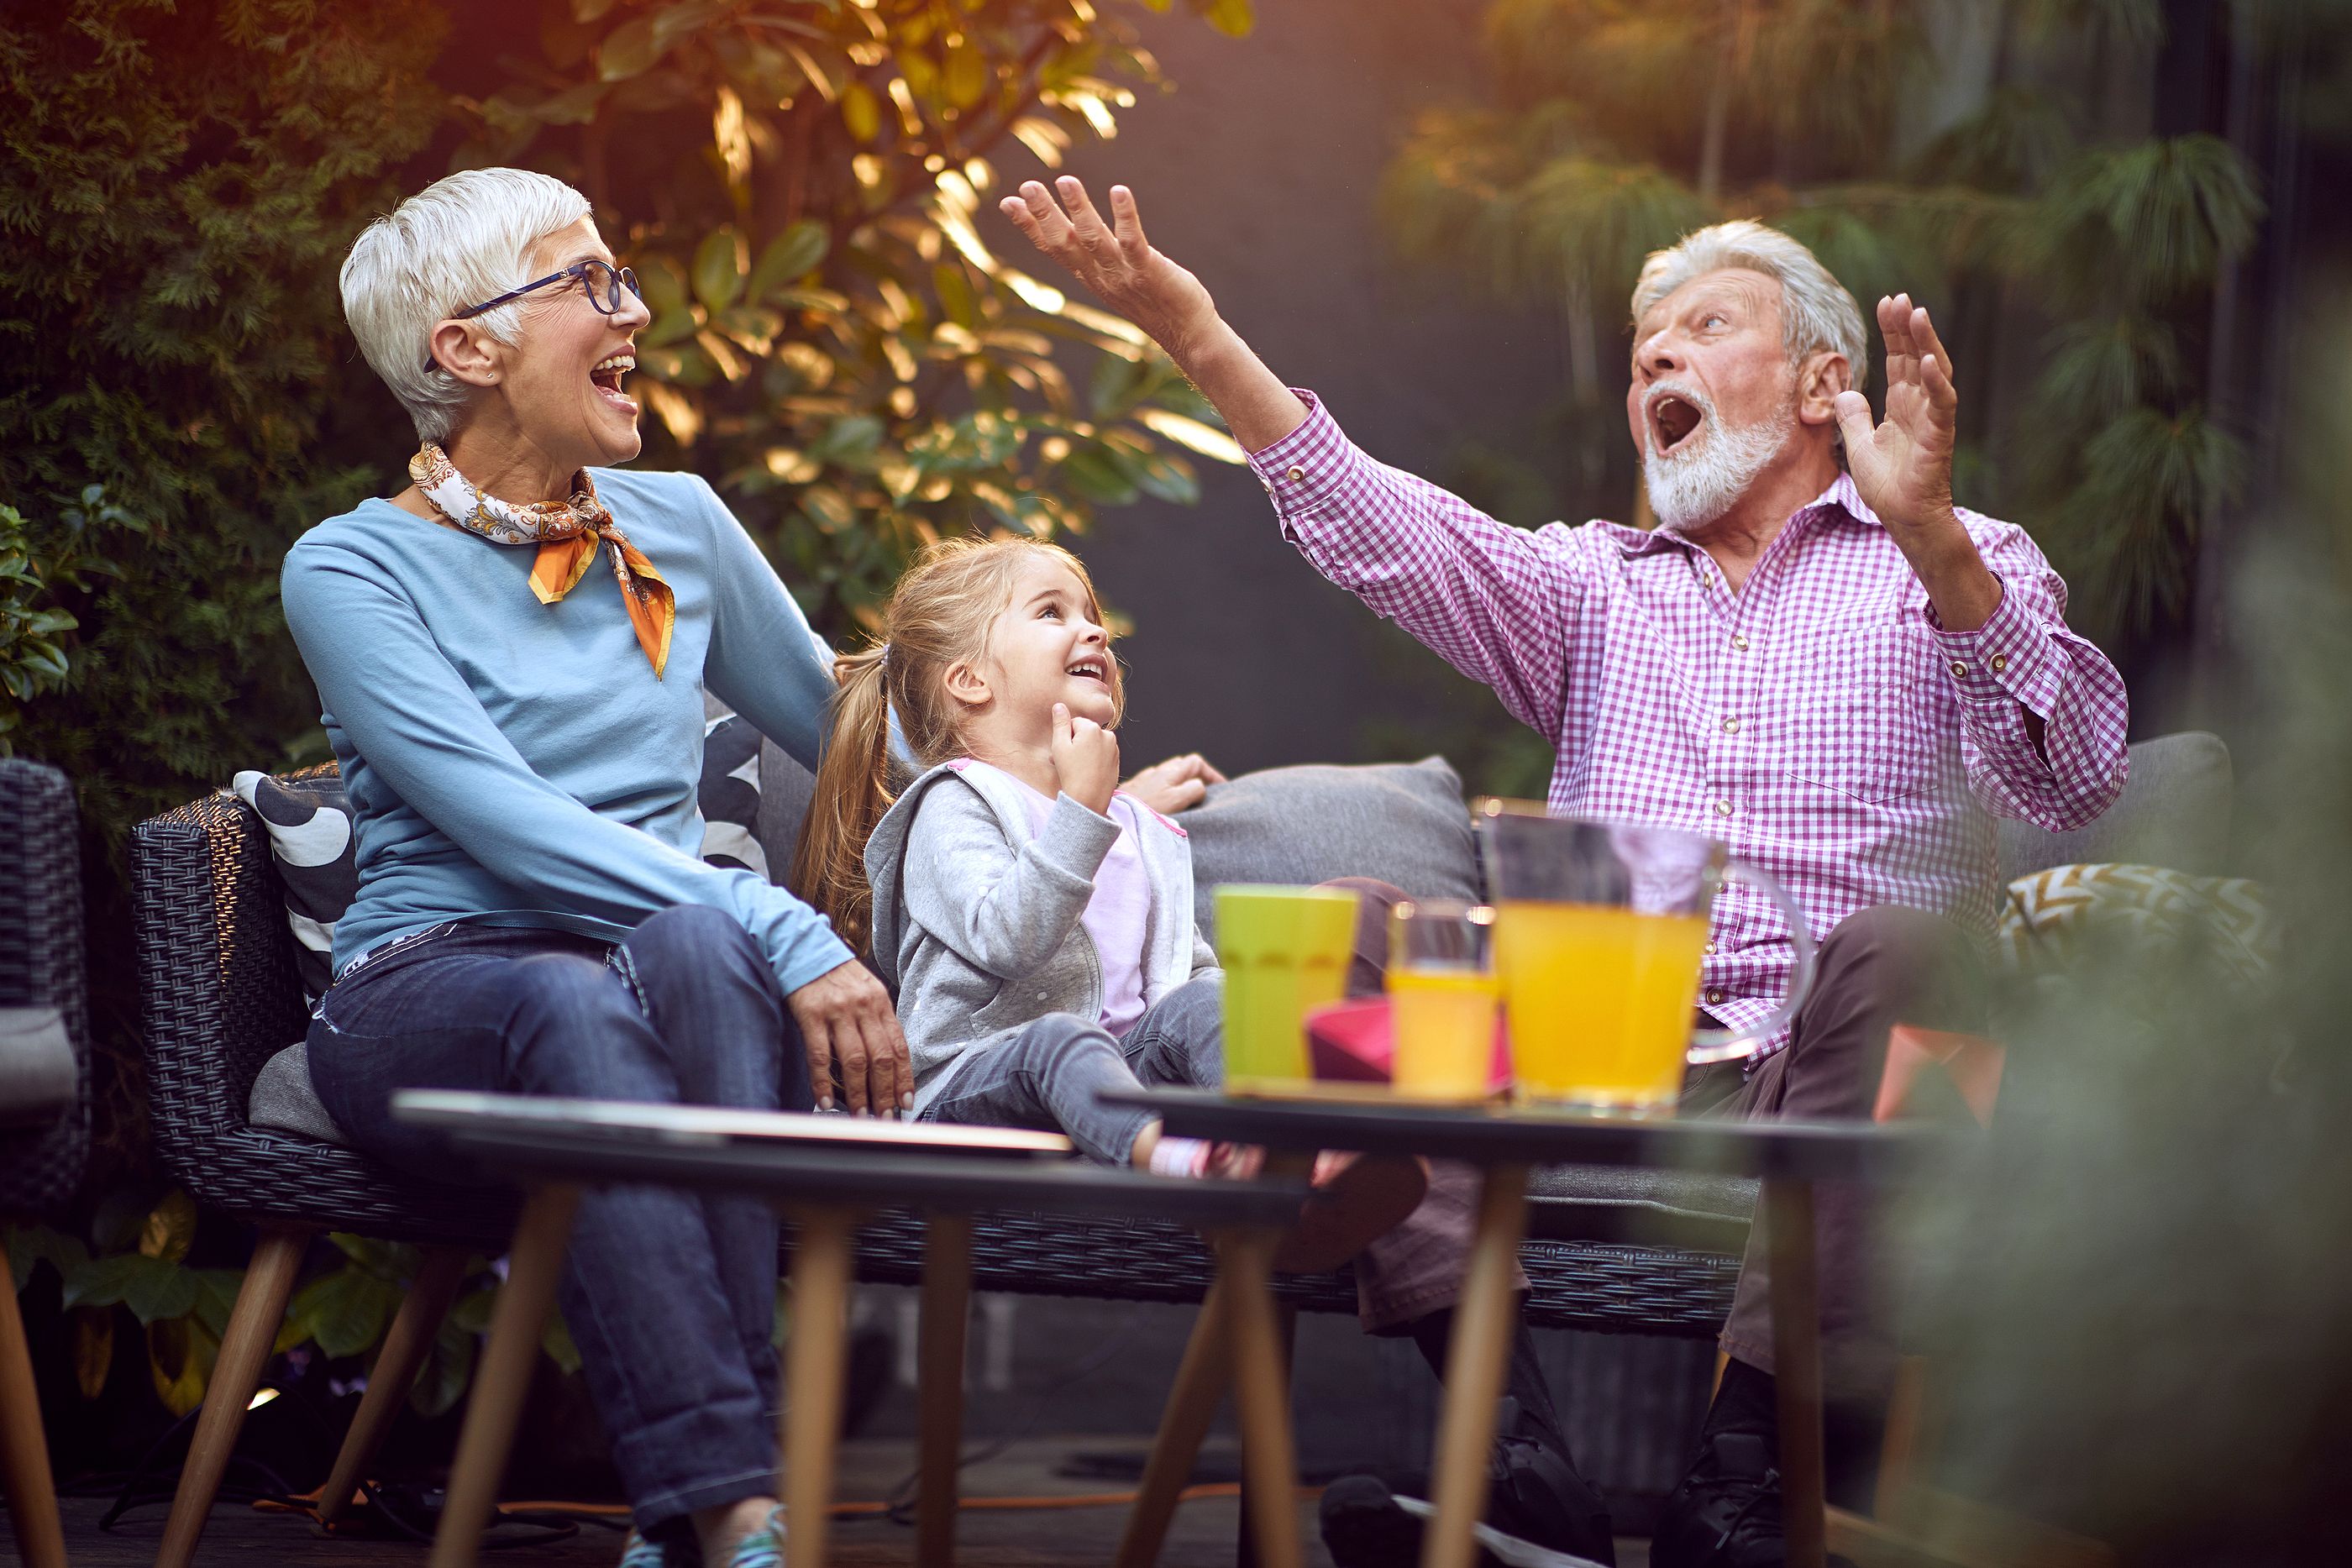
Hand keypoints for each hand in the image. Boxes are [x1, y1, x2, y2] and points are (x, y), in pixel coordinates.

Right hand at [786, 958, 910, 1116]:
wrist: (802, 947)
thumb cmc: (835, 974)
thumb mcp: (865, 989)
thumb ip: (875, 1020)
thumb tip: (885, 1059)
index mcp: (880, 1002)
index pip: (898, 1047)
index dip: (904, 1078)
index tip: (907, 1102)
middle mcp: (863, 1007)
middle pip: (880, 1058)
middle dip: (885, 1092)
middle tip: (885, 1117)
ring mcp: (837, 1011)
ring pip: (854, 1060)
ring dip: (859, 1092)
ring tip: (861, 1115)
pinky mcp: (811, 1015)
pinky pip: (819, 1055)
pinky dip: (823, 1081)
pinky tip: (826, 1100)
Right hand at [999, 178, 1220, 359]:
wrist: (1187, 334)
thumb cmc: (1155, 301)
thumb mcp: (1116, 278)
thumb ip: (1096, 255)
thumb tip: (1078, 232)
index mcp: (1090, 275)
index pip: (1053, 248)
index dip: (1029, 226)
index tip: (1008, 201)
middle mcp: (1100, 276)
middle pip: (1065, 243)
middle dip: (1044, 214)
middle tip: (1027, 185)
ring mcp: (1123, 275)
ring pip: (1094, 240)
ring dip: (1079, 210)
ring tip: (1066, 181)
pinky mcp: (1149, 271)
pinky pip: (1133, 242)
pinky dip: (1125, 216)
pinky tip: (1119, 191)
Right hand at [1049, 701, 1120, 814]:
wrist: (1088, 800)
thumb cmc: (1071, 773)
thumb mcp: (1059, 746)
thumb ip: (1060, 723)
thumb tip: (1059, 705)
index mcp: (1093, 728)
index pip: (1074, 724)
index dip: (1065, 737)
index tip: (1062, 752)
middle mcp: (1107, 735)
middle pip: (1085, 733)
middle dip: (1075, 744)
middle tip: (1066, 762)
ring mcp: (1114, 749)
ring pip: (1093, 744)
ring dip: (1084, 752)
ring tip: (1076, 769)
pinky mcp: (1117, 761)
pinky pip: (1101, 754)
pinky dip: (1094, 760)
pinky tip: (1087, 773)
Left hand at [1121, 752, 1227, 813]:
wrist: (1107, 817)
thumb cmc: (1141, 812)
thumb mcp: (1175, 802)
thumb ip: (1193, 790)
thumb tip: (1201, 787)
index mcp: (1170, 774)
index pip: (1197, 764)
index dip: (1211, 775)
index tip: (1220, 788)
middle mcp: (1157, 773)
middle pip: (1185, 765)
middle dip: (1199, 774)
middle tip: (1208, 790)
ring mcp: (1144, 780)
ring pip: (1169, 772)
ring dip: (1182, 779)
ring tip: (1188, 795)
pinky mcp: (1133, 789)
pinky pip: (1155, 781)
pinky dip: (1165, 786)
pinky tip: (1163, 798)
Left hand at [1836, 293, 1960, 538]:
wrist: (1903, 518)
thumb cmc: (1888, 485)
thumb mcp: (1859, 445)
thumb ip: (1853, 417)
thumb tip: (1843, 393)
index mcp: (1902, 404)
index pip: (1899, 358)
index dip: (1893, 332)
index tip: (1886, 303)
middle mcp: (1920, 405)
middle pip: (1915, 356)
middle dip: (1907, 327)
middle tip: (1899, 298)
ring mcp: (1932, 418)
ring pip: (1933, 371)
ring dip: (1926, 342)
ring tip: (1916, 314)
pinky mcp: (1939, 436)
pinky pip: (1941, 404)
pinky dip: (1934, 382)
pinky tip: (1926, 361)